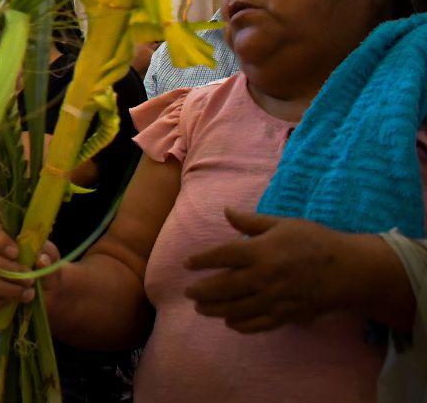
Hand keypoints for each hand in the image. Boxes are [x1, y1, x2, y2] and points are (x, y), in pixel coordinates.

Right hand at [0, 222, 57, 312]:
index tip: (16, 253)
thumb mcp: (50, 257)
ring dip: (10, 289)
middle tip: (30, 280)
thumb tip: (41, 260)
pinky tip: (12, 303)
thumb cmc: (44, 265)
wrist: (48, 288)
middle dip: (10, 272)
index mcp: (2, 238)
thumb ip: (48, 257)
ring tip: (29, 293)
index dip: (0, 242)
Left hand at [184, 208, 345, 333]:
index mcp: (260, 251)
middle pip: (224, 286)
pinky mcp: (287, 314)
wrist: (349, 270)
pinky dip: (243, 325)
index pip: (222, 256)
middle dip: (203, 290)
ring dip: (216, 309)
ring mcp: (274, 298)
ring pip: (237, 308)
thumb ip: (251, 221)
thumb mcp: (283, 224)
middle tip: (188, 293)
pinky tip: (231, 323)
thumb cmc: (315, 241)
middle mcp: (263, 277)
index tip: (188, 264)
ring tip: (201, 309)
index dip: (202, 261)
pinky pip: (259, 324)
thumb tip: (226, 211)